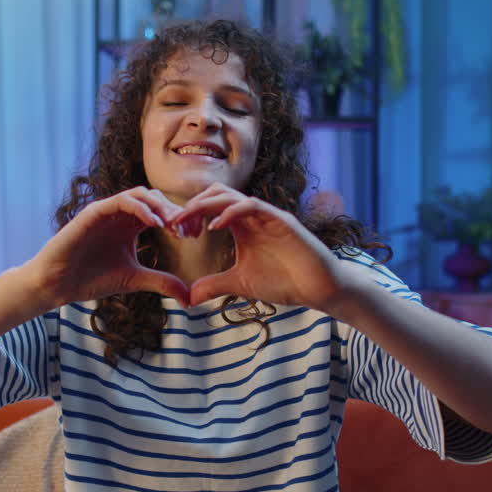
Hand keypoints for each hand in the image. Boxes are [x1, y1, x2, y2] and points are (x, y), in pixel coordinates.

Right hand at [23, 187, 189, 307]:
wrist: (59, 284)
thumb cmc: (92, 279)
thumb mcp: (135, 279)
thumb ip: (162, 282)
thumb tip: (190, 298)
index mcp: (131, 225)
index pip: (162, 212)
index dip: (180, 220)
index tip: (194, 235)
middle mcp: (120, 214)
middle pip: (155, 199)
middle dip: (175, 211)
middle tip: (188, 230)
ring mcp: (106, 210)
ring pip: (140, 194)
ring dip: (160, 206)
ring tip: (173, 224)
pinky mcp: (93, 212)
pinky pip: (120, 201)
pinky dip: (140, 208)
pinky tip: (154, 224)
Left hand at [169, 184, 346, 308]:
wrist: (318, 288)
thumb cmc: (284, 281)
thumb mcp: (240, 284)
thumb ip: (215, 285)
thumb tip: (187, 297)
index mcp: (242, 225)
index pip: (210, 208)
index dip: (189, 215)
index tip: (173, 231)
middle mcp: (253, 215)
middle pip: (215, 194)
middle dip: (192, 206)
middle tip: (174, 225)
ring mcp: (267, 215)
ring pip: (231, 195)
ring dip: (205, 205)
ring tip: (188, 221)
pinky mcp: (281, 220)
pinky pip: (252, 206)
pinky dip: (231, 212)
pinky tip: (214, 227)